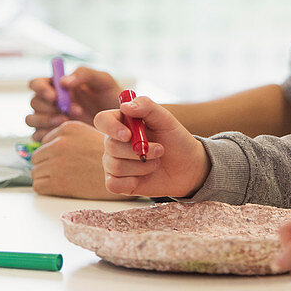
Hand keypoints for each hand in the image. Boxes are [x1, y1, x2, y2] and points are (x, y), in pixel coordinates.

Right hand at [25, 66, 121, 139]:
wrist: (121, 123)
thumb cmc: (112, 98)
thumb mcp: (102, 81)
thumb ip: (83, 75)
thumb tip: (62, 81)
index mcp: (58, 86)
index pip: (37, 83)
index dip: (40, 88)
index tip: (54, 96)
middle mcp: (51, 102)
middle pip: (34, 102)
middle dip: (49, 106)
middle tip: (74, 110)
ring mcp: (50, 120)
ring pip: (31, 119)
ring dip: (46, 120)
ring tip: (68, 121)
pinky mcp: (53, 136)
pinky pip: (38, 136)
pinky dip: (47, 134)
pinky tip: (66, 133)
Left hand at [31, 121, 134, 199]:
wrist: (126, 175)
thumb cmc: (112, 158)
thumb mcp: (90, 136)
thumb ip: (70, 138)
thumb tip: (49, 147)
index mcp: (66, 129)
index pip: (44, 142)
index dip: (52, 153)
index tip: (62, 160)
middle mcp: (59, 143)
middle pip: (37, 157)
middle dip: (46, 165)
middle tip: (62, 172)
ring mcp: (56, 162)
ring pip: (36, 171)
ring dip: (46, 177)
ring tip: (64, 180)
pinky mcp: (56, 181)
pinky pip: (38, 186)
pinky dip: (47, 189)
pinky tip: (63, 188)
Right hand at [93, 95, 209, 197]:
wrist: (187, 167)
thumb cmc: (175, 140)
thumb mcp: (166, 119)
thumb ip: (147, 107)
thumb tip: (125, 106)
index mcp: (122, 123)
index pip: (102, 120)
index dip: (111, 127)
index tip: (128, 135)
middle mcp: (114, 142)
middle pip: (110, 146)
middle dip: (138, 150)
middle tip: (160, 150)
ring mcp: (114, 162)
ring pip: (115, 166)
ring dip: (142, 166)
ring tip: (157, 162)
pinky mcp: (118, 182)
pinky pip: (113, 184)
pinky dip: (130, 182)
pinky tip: (143, 179)